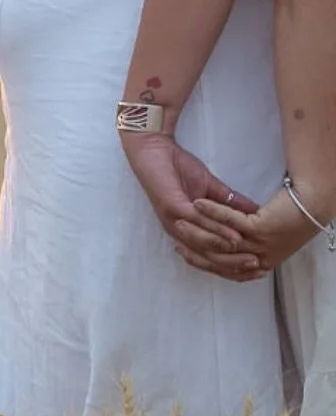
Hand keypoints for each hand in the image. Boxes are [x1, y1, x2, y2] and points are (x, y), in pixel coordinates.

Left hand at [121, 133, 262, 277]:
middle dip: (235, 264)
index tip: (260, 267)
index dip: (234, 264)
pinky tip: (235, 233)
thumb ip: (230, 202)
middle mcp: (178, 231)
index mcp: (186, 230)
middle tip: (259, 267)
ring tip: (251, 255)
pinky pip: (197, 222)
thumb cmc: (179, 168)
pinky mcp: (172, 206)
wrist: (154, 148)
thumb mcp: (211, 189)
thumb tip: (255, 212)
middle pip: (208, 257)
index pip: (211, 256)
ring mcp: (174, 220)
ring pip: (204, 242)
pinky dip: (217, 229)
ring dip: (229, 250)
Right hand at [186, 188, 317, 277]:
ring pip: (218, 238)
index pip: (219, 264)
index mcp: (255, 259)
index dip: (197, 256)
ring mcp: (257, 244)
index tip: (180, 246)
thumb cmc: (288, 214)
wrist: (310, 205)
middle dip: (191, 242)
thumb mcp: (261, 228)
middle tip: (174, 231)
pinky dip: (213, 211)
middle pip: (214, 254)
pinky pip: (230, 220)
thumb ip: (242, 232)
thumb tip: (224, 233)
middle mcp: (255, 256)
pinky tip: (199, 201)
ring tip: (179, 214)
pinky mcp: (259, 229)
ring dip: (198, 225)